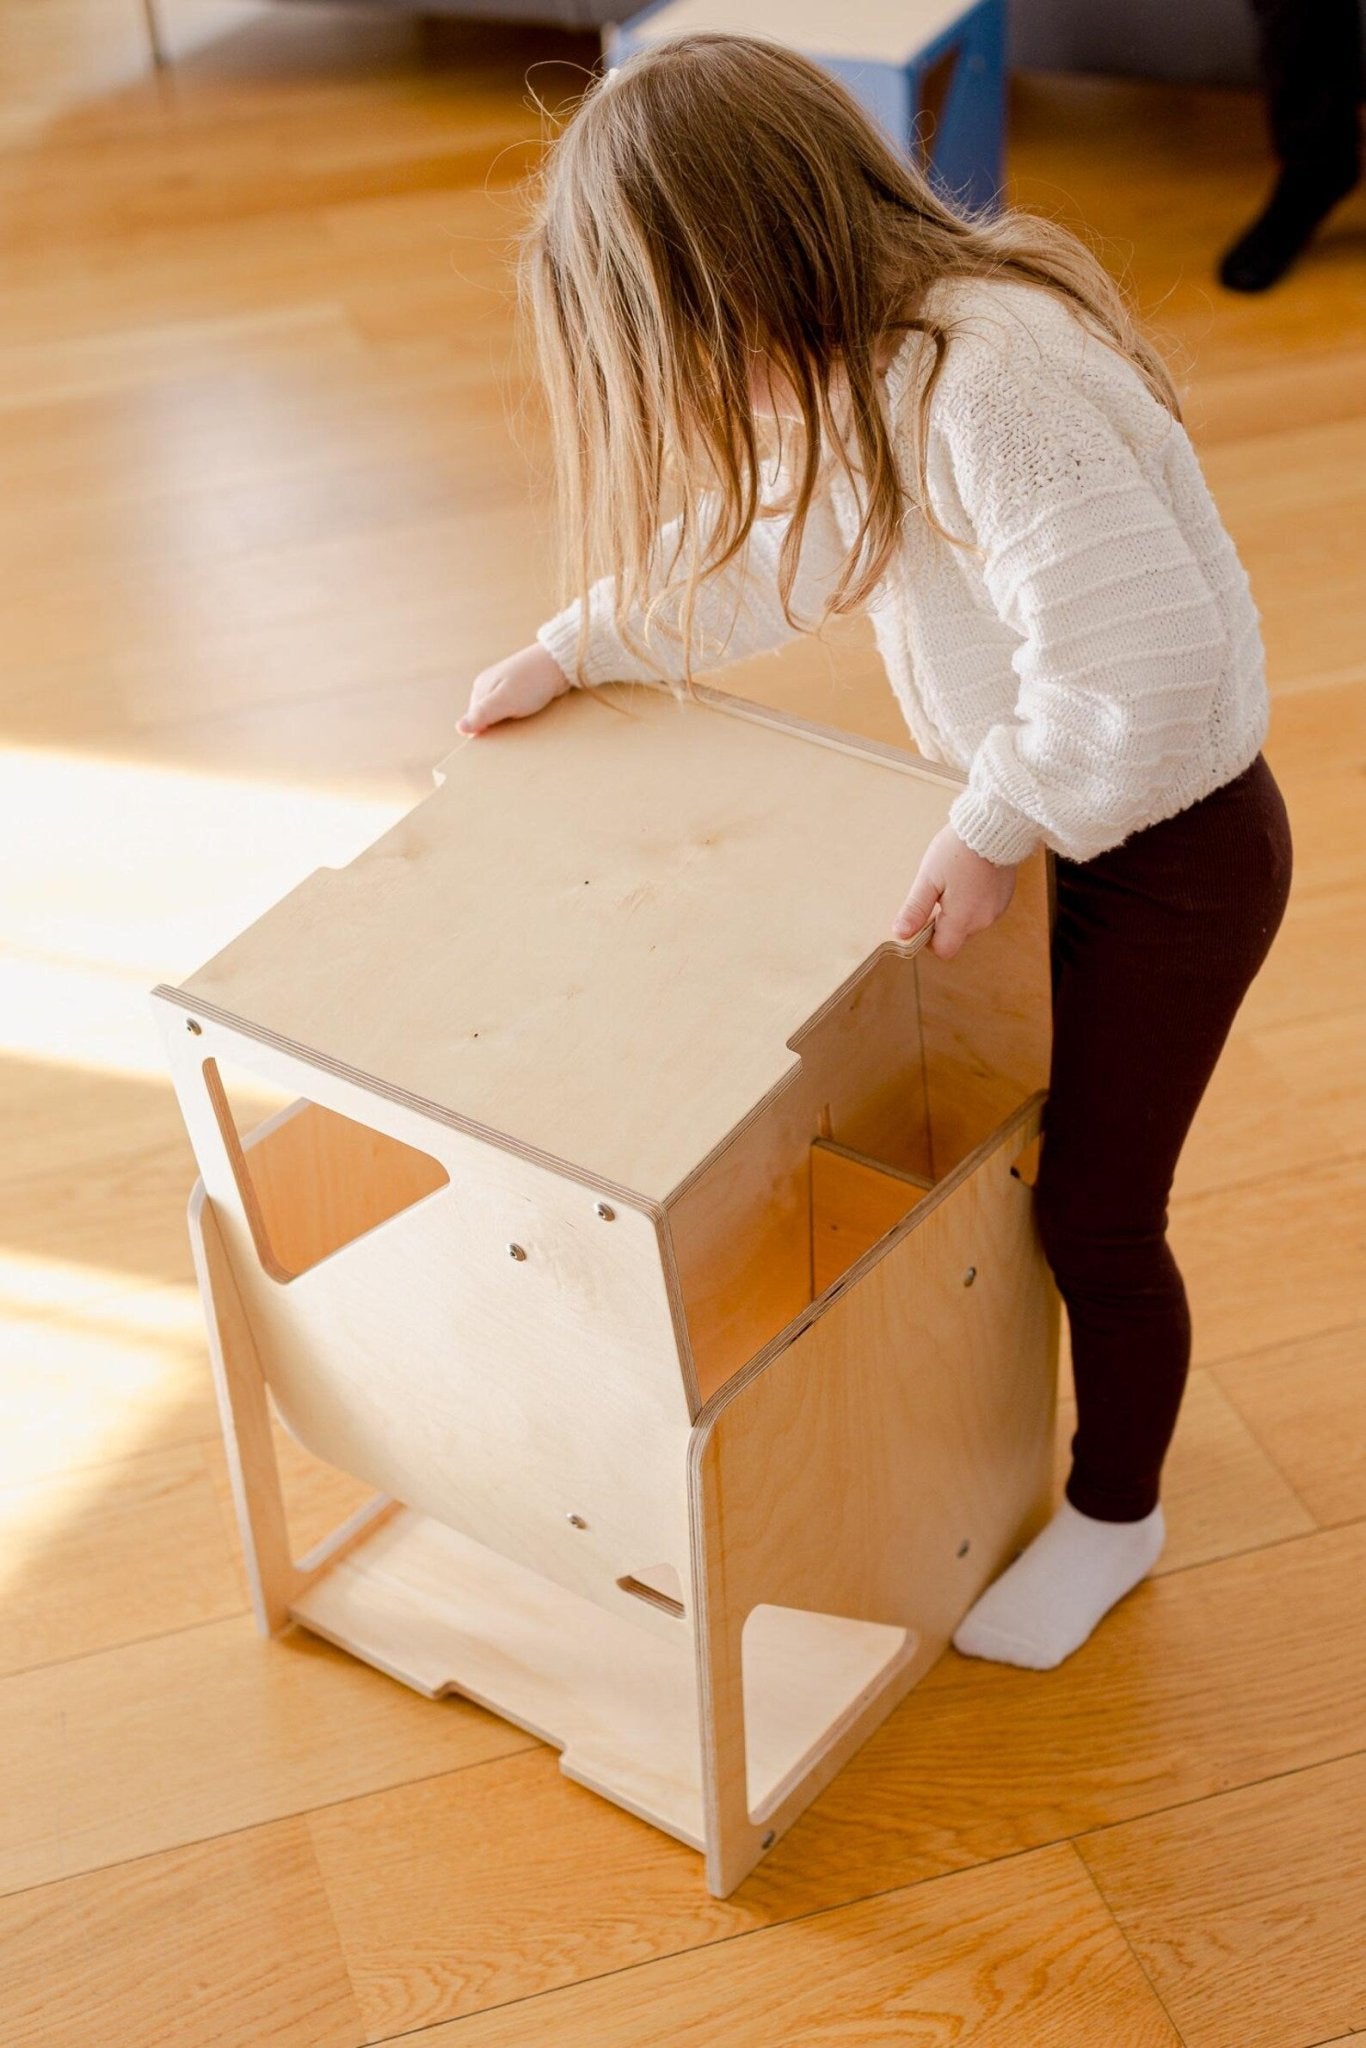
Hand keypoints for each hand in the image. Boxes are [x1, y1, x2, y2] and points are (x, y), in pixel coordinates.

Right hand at [457, 643, 570, 734]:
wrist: (560, 663)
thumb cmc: (531, 682)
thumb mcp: (504, 701)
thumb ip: (482, 715)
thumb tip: (458, 728)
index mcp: (481, 687)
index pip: (474, 719)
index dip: (485, 732)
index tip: (499, 739)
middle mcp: (489, 685)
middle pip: (486, 716)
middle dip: (497, 727)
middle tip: (513, 731)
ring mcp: (505, 686)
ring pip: (500, 713)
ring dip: (509, 722)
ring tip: (522, 723)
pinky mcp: (520, 688)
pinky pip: (514, 708)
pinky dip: (519, 715)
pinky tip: (528, 715)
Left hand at [893, 823, 1016, 959]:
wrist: (993, 825)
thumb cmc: (957, 850)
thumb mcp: (928, 878)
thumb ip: (915, 909)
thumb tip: (901, 934)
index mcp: (963, 919)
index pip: (944, 950)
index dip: (929, 940)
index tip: (924, 917)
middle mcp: (984, 920)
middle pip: (956, 936)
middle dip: (943, 920)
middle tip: (937, 890)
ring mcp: (997, 909)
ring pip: (970, 922)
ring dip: (958, 909)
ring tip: (955, 880)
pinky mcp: (1004, 897)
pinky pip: (983, 908)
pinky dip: (973, 900)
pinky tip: (969, 877)